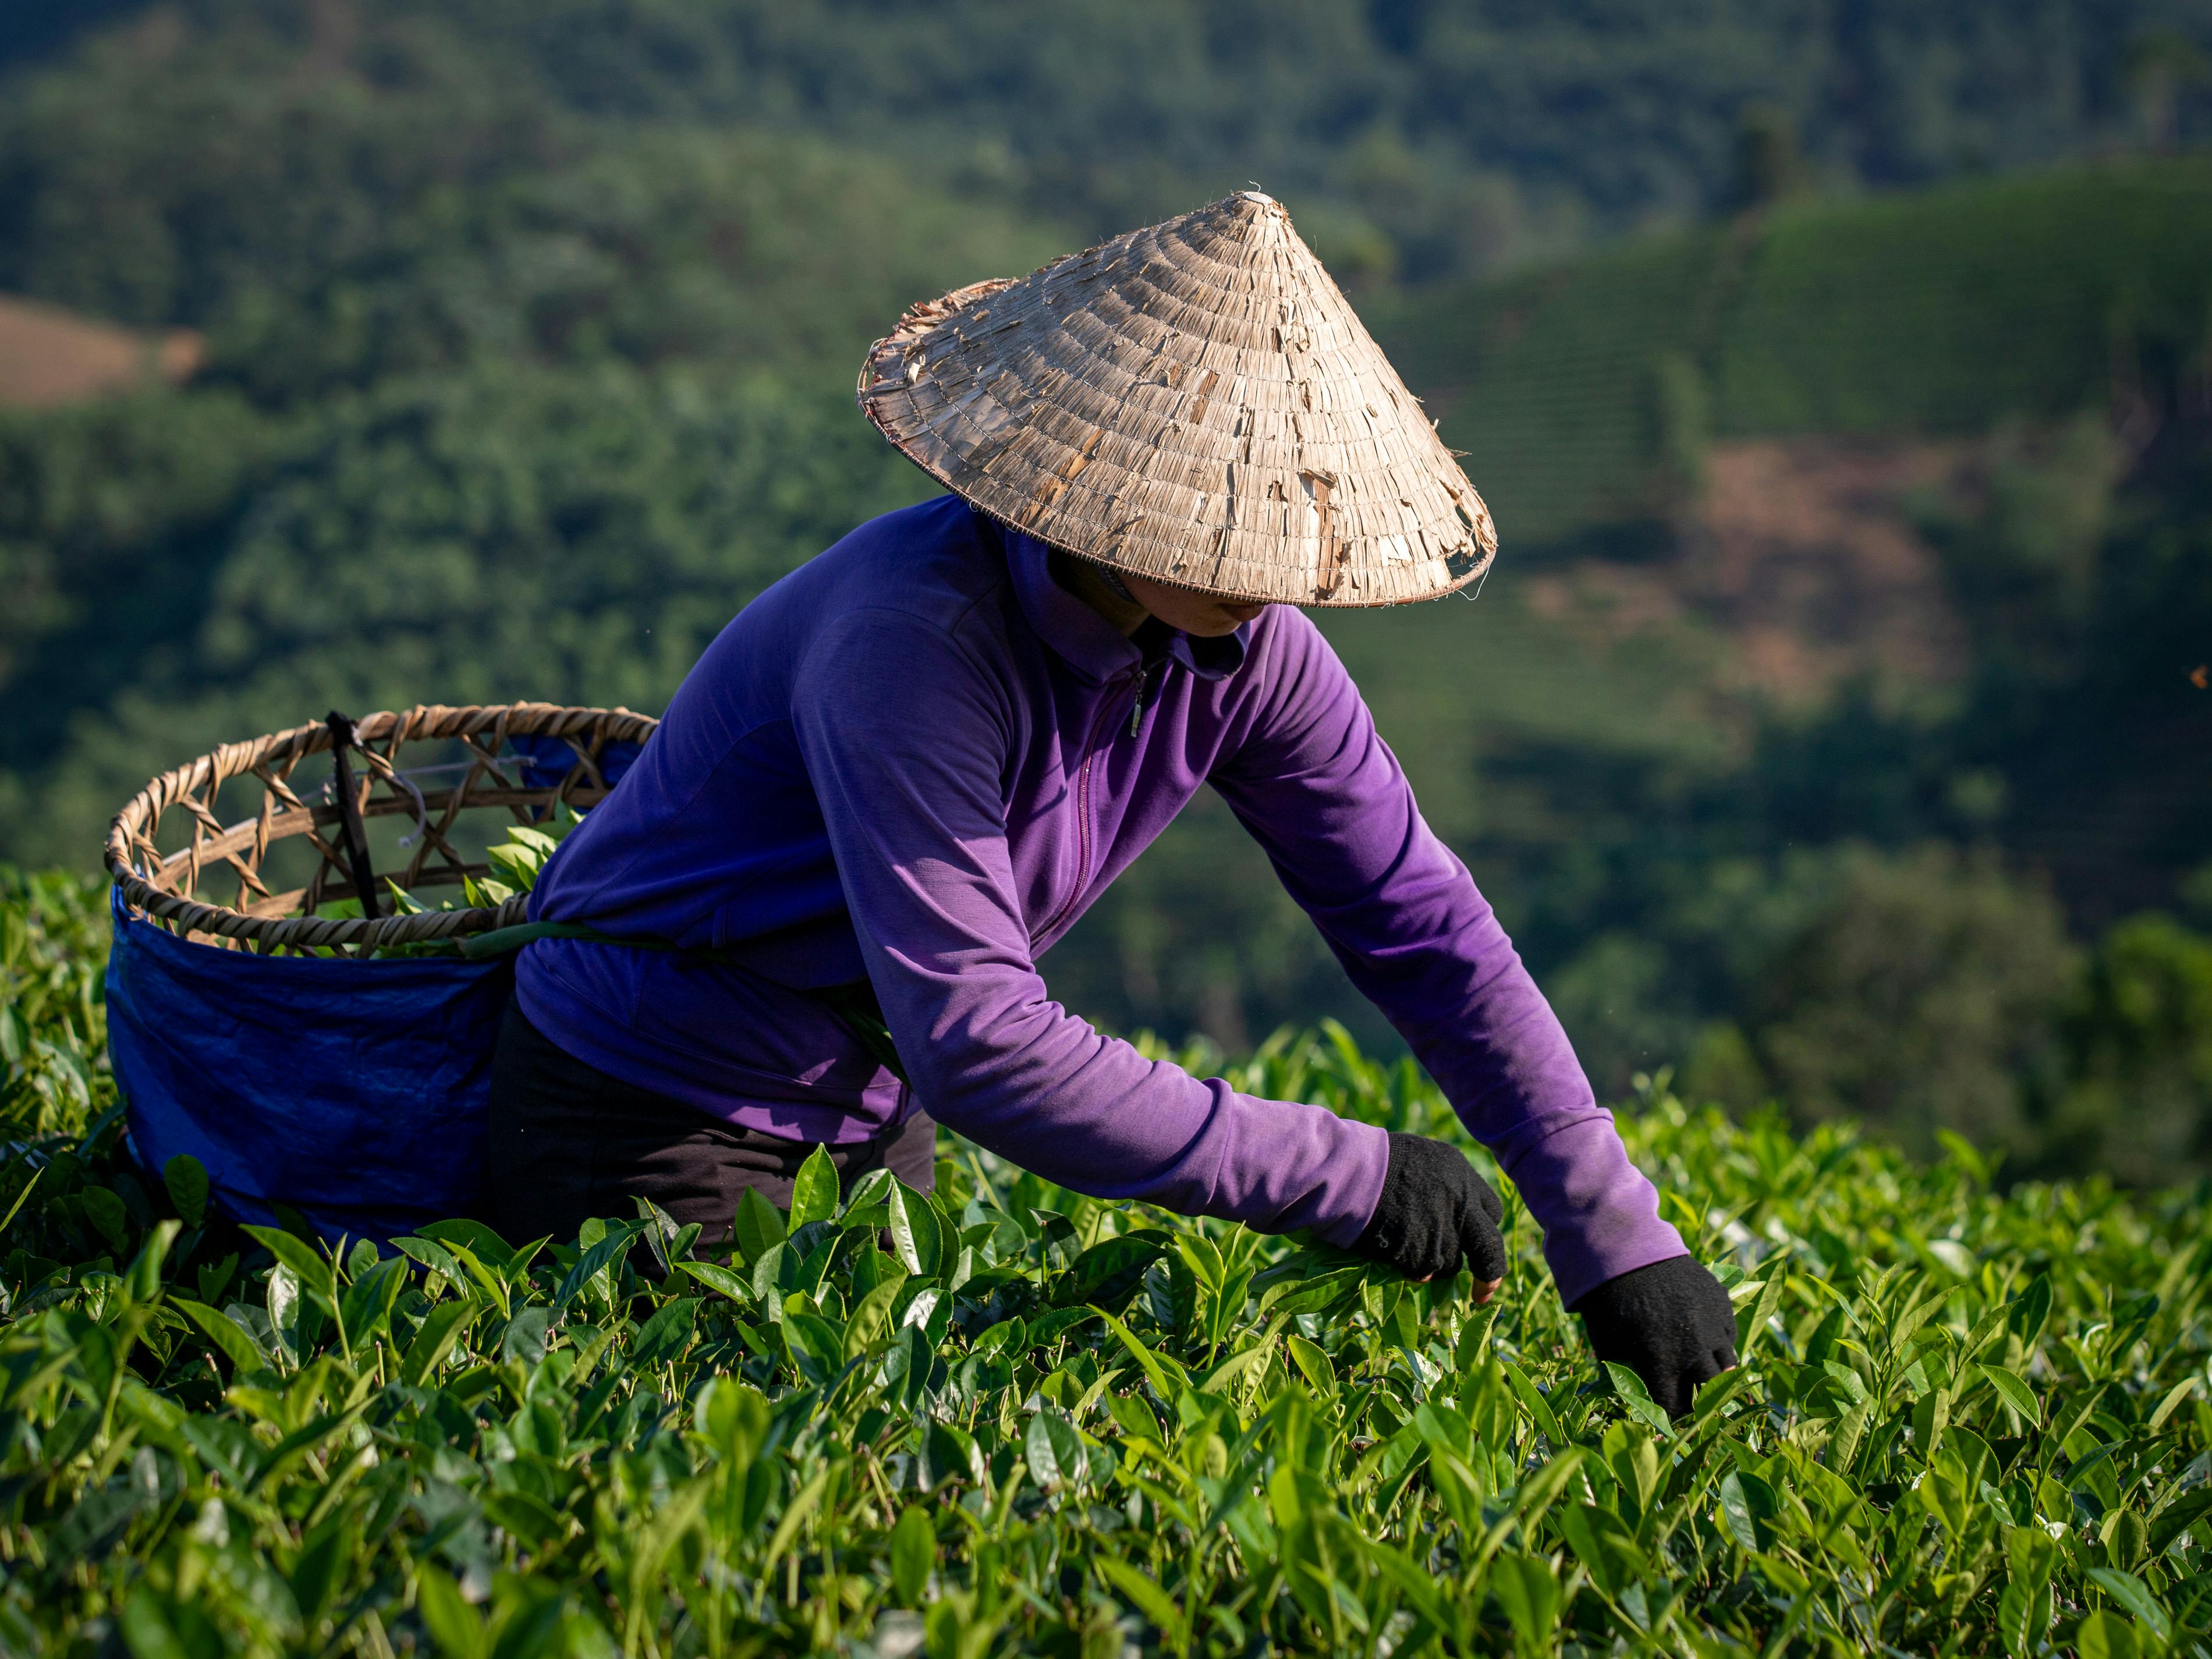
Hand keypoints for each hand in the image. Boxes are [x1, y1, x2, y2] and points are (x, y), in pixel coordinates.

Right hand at [1348, 1133, 1506, 1299]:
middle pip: (1489, 1247)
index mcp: (1463, 1178)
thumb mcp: (1423, 1159)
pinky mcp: (1422, 1254)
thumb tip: (1449, 1208)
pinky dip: (1409, 1269)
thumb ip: (1444, 1185)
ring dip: (1431, 1264)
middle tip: (1482, 1294)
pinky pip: (1423, 1273)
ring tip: (1402, 1244)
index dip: (1481, 1230)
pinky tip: (1391, 1251)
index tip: (1475, 1245)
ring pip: (1450, 1264)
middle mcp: (1462, 1206)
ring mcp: (1443, 1232)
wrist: (1350, 1173)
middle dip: (1489, 1274)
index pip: (1491, 1212)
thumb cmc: (1375, 1160)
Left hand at [1570, 1255, 1737, 1416]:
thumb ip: (1625, 1374)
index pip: (1676, 1408)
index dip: (1672, 1416)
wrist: (1624, 1249)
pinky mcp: (1720, 1303)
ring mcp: (1711, 1325)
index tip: (1669, 1417)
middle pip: (1710, 1393)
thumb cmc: (1608, 1300)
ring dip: (1715, 1374)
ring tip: (1701, 1374)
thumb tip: (1636, 1395)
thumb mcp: (1607, 1343)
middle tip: (1690, 1398)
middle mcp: (1693, 1349)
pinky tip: (1704, 1341)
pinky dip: (1720, 1344)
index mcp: (1661, 1363)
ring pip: (1728, 1367)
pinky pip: (1730, 1336)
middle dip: (1700, 1401)